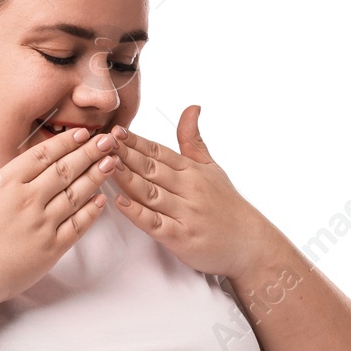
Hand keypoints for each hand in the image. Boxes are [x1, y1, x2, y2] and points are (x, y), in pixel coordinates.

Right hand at [0, 125, 120, 306]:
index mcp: (5, 183)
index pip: (43, 155)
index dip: (65, 142)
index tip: (82, 133)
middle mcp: (28, 200)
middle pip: (66, 170)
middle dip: (89, 153)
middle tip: (109, 141)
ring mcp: (43, 224)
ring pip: (76, 194)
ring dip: (96, 177)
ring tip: (112, 163)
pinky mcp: (52, 249)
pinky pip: (78, 226)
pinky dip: (92, 212)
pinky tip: (102, 201)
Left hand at [110, 105, 280, 276]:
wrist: (250, 244)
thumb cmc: (227, 206)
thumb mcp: (212, 168)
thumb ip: (193, 140)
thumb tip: (191, 107)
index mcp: (192, 170)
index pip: (159, 152)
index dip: (135, 141)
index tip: (115, 130)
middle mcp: (189, 188)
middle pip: (151, 168)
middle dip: (124, 154)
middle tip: (100, 142)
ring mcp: (185, 213)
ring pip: (150, 192)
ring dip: (126, 178)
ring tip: (104, 165)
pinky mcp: (182, 237)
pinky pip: (155, 223)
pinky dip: (137, 213)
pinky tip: (120, 202)